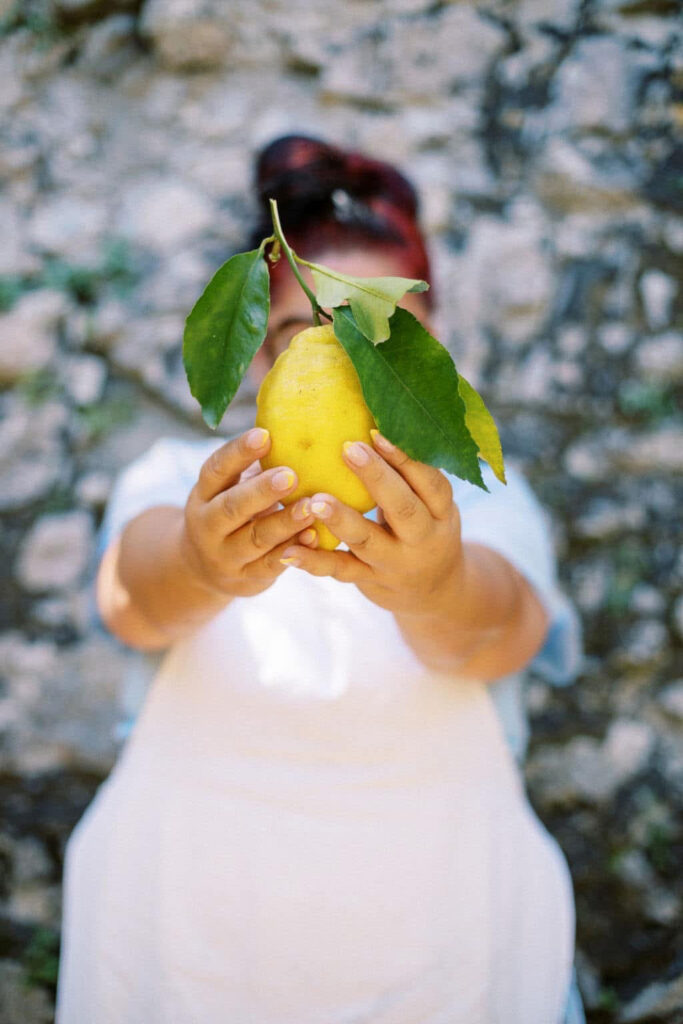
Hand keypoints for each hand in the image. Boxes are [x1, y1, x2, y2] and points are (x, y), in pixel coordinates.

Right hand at [180, 428, 316, 597]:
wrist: (203, 569)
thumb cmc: (231, 513)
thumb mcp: (230, 489)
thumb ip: (254, 466)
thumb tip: (296, 421)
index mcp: (204, 493)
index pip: (216, 469)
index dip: (238, 452)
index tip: (265, 434)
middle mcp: (208, 524)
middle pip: (232, 507)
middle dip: (261, 491)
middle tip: (292, 474)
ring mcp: (224, 554)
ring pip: (254, 538)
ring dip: (283, 523)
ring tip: (311, 507)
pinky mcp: (245, 578)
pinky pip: (270, 565)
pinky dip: (292, 551)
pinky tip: (314, 537)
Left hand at [279, 432, 463, 616]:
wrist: (435, 593)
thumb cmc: (425, 529)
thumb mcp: (432, 505)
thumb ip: (410, 475)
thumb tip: (371, 412)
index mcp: (441, 512)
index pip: (431, 483)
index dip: (406, 458)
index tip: (377, 431)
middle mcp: (423, 538)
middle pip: (403, 508)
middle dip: (376, 478)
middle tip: (347, 448)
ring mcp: (395, 564)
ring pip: (368, 541)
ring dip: (341, 519)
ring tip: (315, 499)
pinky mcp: (370, 582)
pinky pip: (341, 570)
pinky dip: (314, 561)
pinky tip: (288, 550)